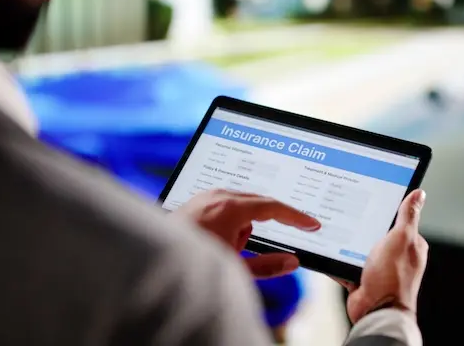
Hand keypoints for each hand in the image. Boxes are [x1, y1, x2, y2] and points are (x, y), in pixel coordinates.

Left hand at [173, 189, 320, 278]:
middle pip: (258, 203)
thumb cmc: (190, 264)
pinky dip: (227, 223)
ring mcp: (205, 196)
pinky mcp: (196, 201)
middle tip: (259, 245)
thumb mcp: (234, 269)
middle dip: (262, 225)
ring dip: (241, 226)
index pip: (274, 207)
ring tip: (224, 249)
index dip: (296, 216)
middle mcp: (217, 196)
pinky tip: (216, 241)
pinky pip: (223, 206)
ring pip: (239, 206)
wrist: (152, 260)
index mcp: (231, 208)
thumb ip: (267, 266)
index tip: (311, 223)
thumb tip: (292, 262)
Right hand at [337, 189, 427, 323]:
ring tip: (336, 228)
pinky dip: (338, 258)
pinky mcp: (362, 278)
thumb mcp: (401, 238)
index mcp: (410, 244)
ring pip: (360, 247)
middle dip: (363, 225)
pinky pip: (347, 263)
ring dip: (348, 242)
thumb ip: (408, 216)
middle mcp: (396, 256)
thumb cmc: (392, 277)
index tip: (371, 196)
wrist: (375, 311)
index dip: (386, 208)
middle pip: (376, 232)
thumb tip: (419, 194)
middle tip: (348, 210)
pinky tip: (329, 249)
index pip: (400, 219)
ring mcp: (379, 268)